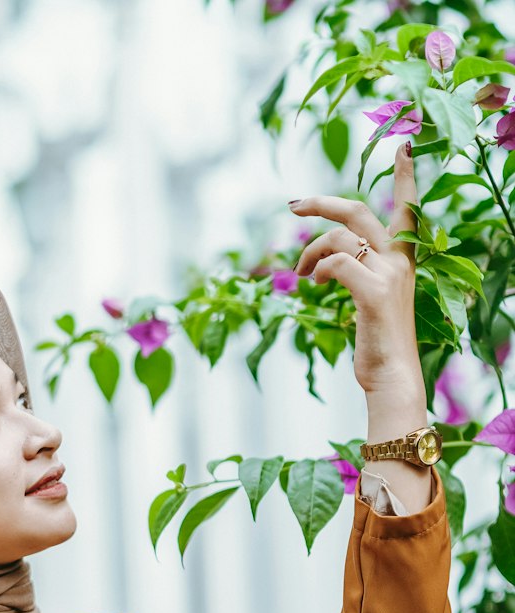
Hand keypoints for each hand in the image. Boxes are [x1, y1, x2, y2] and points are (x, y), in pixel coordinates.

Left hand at [288, 140, 421, 396]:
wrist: (392, 377)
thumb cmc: (377, 343)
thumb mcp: (370, 300)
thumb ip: (356, 273)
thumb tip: (322, 262)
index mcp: (402, 259)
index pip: (408, 208)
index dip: (406, 177)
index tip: (404, 147)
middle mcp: (399, 260)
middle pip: (358, 212)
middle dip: (323, 203)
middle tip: (293, 206)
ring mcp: (388, 275)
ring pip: (340, 238)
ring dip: (310, 253)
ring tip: (301, 275)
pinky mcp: (374, 292)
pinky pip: (337, 263)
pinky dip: (319, 270)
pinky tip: (314, 284)